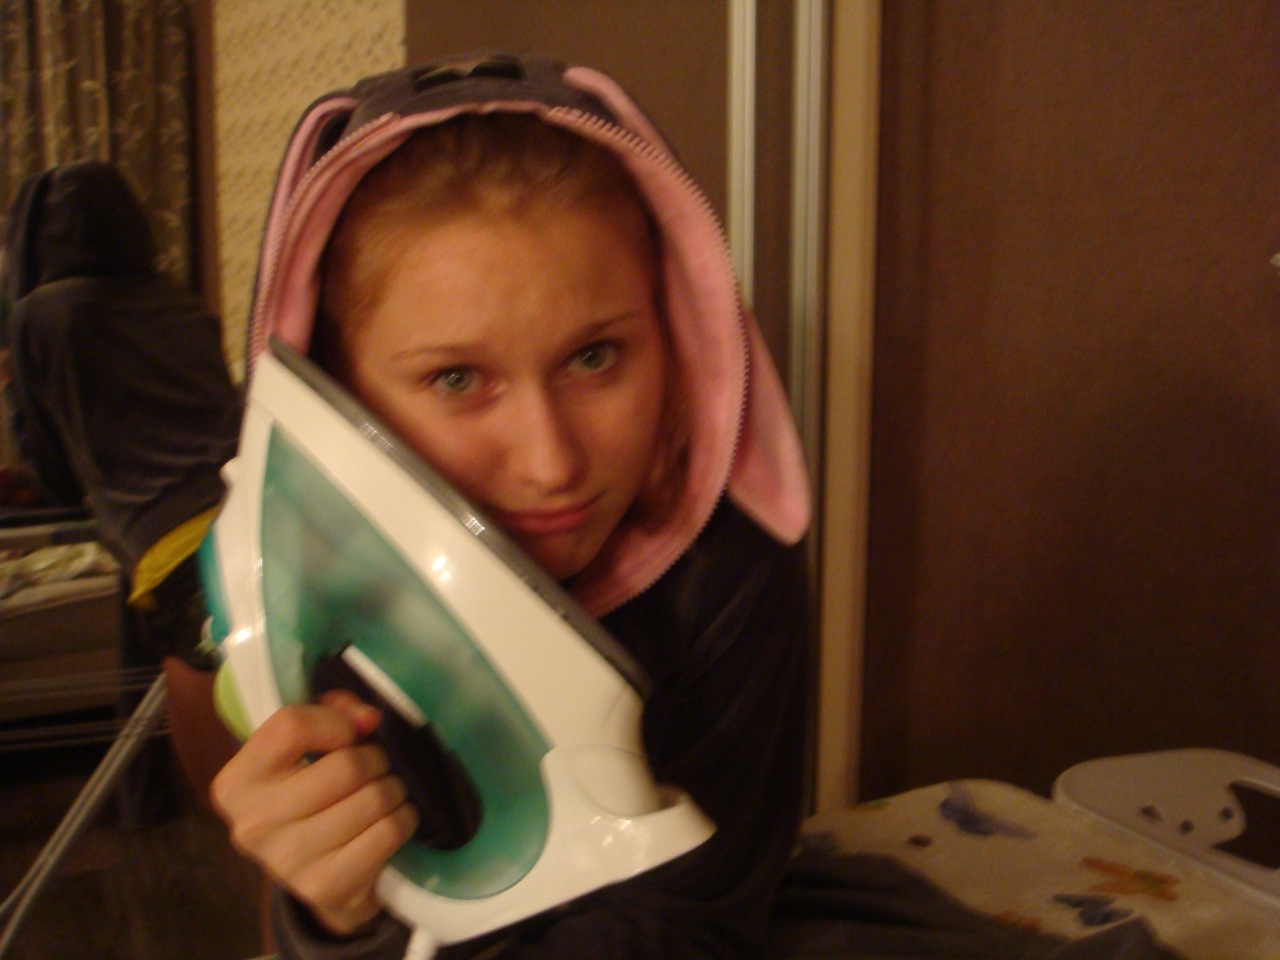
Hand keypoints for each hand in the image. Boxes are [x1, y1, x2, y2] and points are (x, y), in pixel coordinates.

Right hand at [210, 691, 419, 934]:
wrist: (317, 874)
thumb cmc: (311, 794)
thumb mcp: (306, 749)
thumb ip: (334, 713)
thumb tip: (368, 718)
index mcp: (236, 782)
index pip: (292, 726)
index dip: (336, 722)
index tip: (349, 734)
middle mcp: (253, 823)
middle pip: (347, 766)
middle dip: (375, 759)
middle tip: (375, 767)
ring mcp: (287, 860)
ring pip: (374, 798)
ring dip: (393, 790)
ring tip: (382, 794)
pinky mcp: (324, 886)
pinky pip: (389, 831)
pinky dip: (402, 819)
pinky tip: (389, 821)